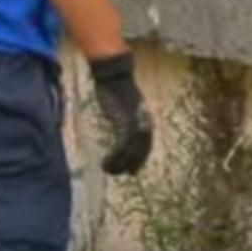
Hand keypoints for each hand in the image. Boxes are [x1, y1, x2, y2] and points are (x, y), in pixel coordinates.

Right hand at [88, 52, 152, 175]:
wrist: (114, 77)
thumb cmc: (116, 88)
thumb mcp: (124, 105)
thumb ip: (126, 117)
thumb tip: (122, 124)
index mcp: (146, 120)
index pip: (146, 145)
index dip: (141, 157)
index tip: (133, 167)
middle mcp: (144, 125)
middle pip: (141, 151)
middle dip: (133, 164)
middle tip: (125, 174)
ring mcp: (135, 126)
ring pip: (131, 153)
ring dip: (120, 164)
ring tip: (109, 170)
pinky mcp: (124, 125)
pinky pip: (121, 148)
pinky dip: (114, 158)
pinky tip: (105, 163)